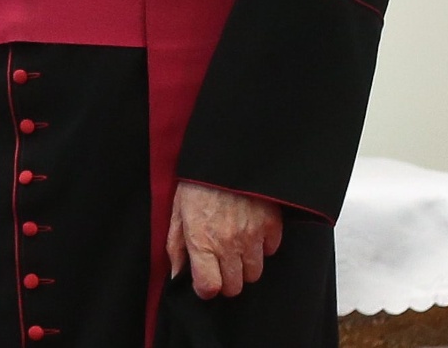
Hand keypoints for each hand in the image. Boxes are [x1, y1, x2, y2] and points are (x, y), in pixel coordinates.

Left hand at [166, 181, 284, 298]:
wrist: (226, 159)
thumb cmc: (197, 184)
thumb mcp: (176, 212)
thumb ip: (175, 246)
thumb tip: (176, 274)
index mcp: (202, 241)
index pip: (210, 287)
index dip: (206, 289)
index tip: (204, 282)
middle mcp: (229, 244)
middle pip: (234, 287)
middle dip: (225, 281)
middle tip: (219, 266)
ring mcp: (253, 237)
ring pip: (254, 274)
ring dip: (244, 267)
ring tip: (234, 249)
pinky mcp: (271, 227)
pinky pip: (270, 252)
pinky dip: (261, 248)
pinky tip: (250, 233)